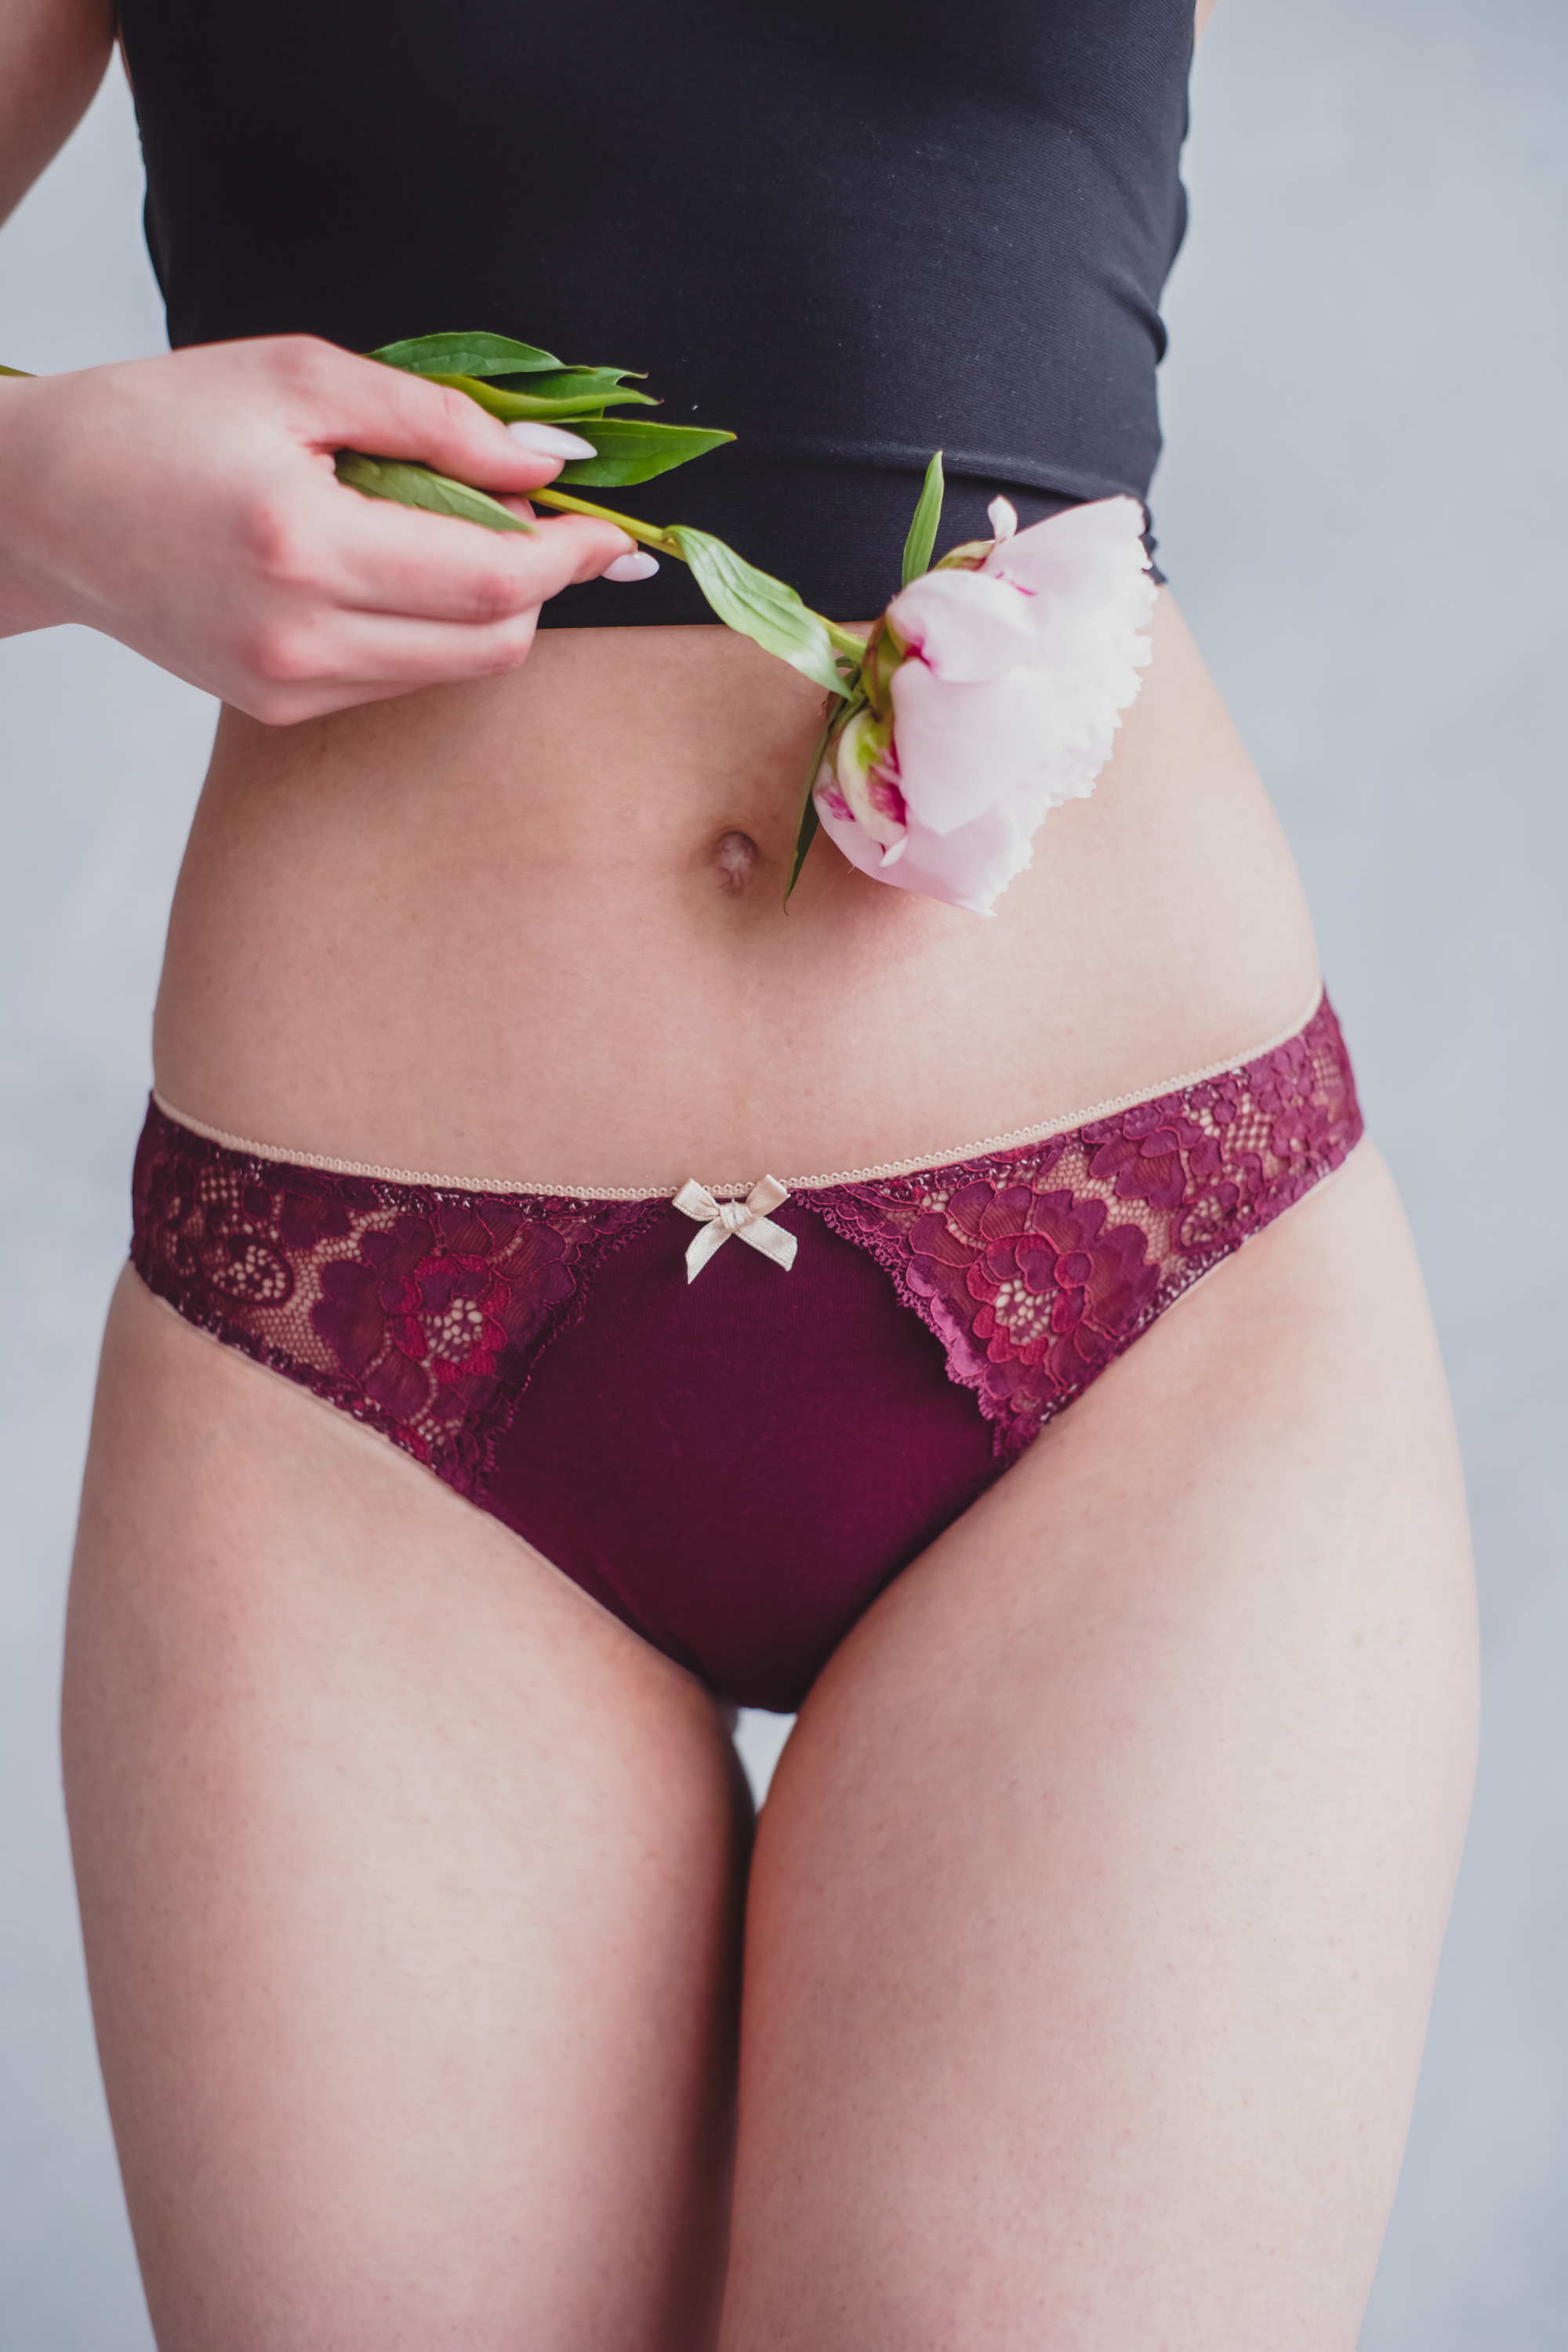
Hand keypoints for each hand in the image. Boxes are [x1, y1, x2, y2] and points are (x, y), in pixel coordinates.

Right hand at [0, 335, 636, 721]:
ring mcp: (288, 689)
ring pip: (453, 668)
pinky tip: (394, 569)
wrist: (42, 503)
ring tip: (455, 531)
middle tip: (550, 525)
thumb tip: (551, 461)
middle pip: (490, 643)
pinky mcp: (279, 710)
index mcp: (303, 545)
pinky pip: (400, 678)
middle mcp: (299, 640)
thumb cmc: (160, 420)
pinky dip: (427, 628)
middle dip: (540, 588)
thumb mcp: (302, 379)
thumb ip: (440, 422)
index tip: (610, 528)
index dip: (569, 555)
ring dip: (486, 607)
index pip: (490, 580)